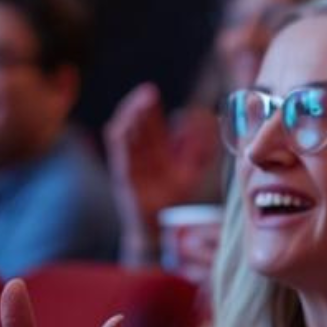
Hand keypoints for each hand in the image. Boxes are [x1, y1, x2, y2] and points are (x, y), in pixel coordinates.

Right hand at [106, 85, 218, 263]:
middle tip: (148, 93)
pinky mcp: (125, 177)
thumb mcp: (192, 171)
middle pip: (138, 129)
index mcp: (157, 158)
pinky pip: (120, 154)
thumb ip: (199, 148)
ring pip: (126, 136)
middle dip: (141, 110)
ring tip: (139, 104)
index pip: (151, 130)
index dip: (151, 112)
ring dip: (131, 118)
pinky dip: (121, 137)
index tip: (153, 94)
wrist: (163, 234)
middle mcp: (142, 160)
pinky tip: (126, 124)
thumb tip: (206, 120)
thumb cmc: (177, 204)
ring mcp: (132, 168)